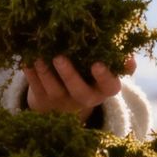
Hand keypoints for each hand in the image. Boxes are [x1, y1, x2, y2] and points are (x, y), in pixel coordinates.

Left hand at [22, 55, 136, 120]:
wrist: (63, 101)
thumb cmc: (89, 75)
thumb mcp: (104, 71)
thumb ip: (117, 62)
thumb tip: (129, 56)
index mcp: (102, 90)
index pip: (109, 86)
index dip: (104, 76)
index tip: (97, 63)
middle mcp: (83, 99)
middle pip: (78, 91)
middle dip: (69, 74)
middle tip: (59, 56)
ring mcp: (61, 102)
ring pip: (53, 89)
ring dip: (45, 71)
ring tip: (39, 53)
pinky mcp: (42, 102)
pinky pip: (35, 87)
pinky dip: (30, 72)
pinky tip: (26, 57)